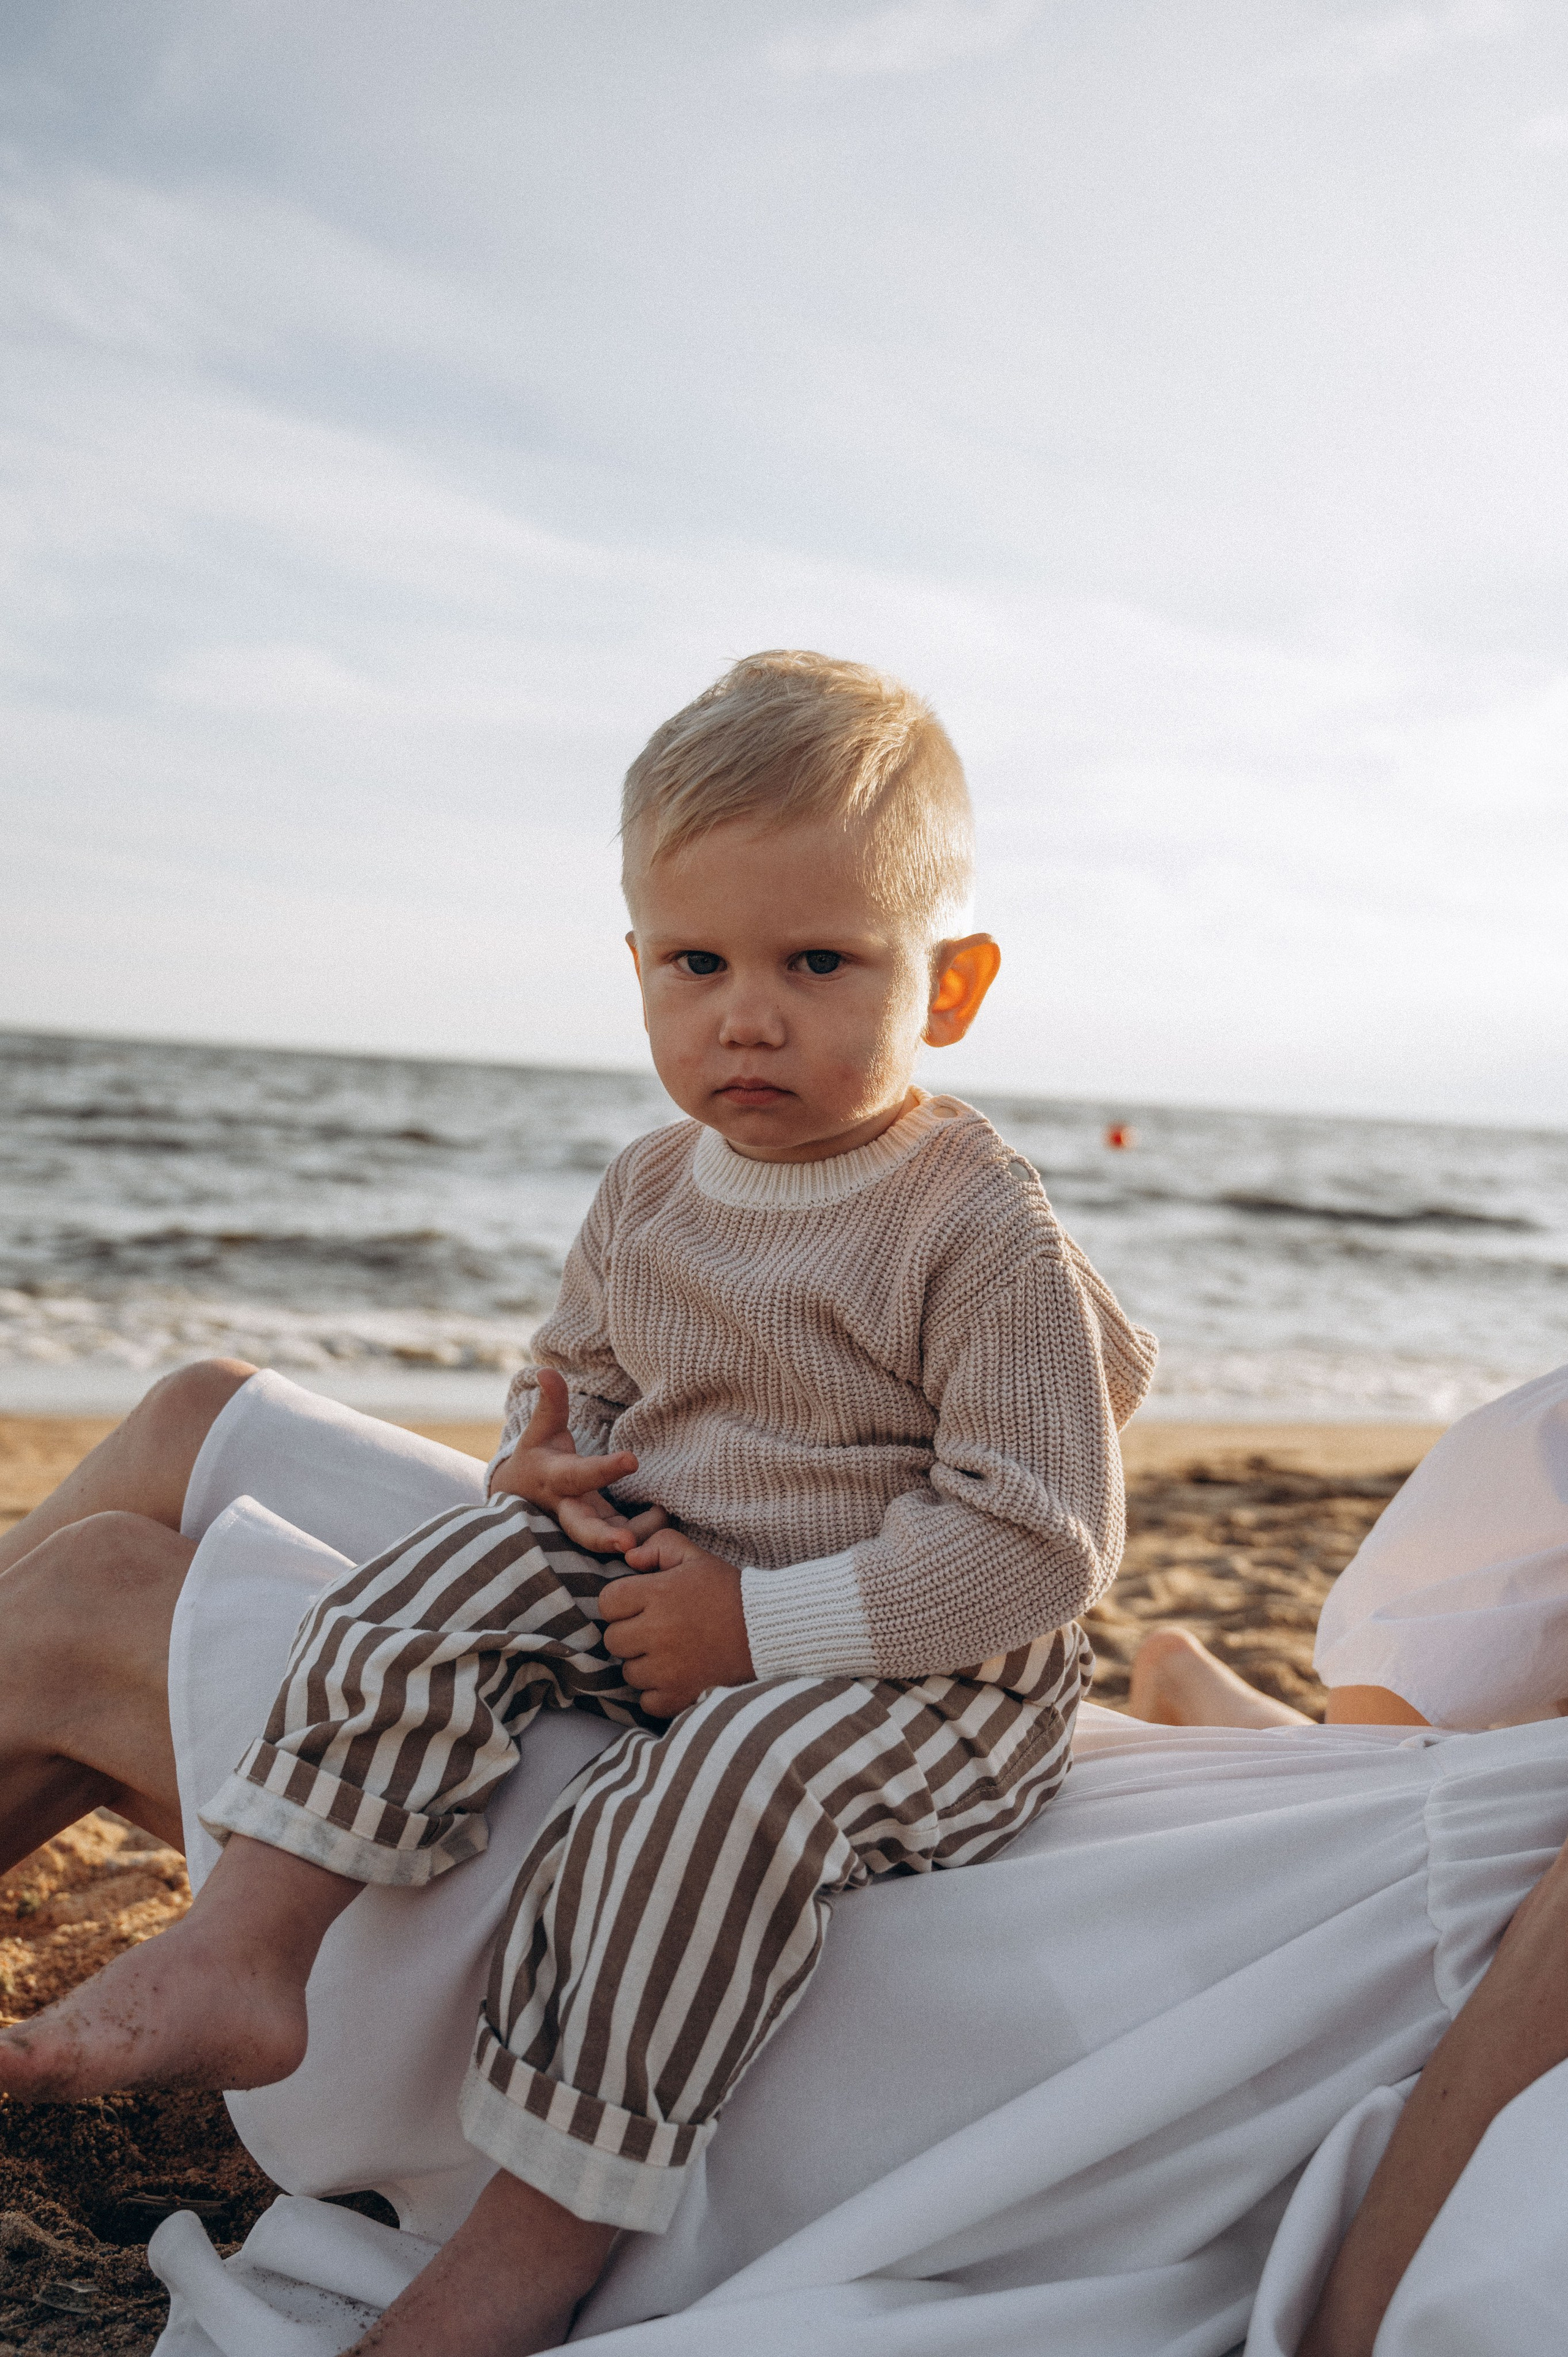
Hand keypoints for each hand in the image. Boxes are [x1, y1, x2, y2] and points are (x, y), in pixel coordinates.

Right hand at [489, 1368, 667, 1555]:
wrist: (520, 1497)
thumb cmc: (537, 1458)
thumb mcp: (540, 1430)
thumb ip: (550, 1403)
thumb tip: (546, 1370)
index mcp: (555, 1478)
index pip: (580, 1474)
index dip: (604, 1469)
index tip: (632, 1460)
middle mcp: (568, 1507)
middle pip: (583, 1528)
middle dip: (604, 1538)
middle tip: (628, 1543)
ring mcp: (584, 1525)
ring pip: (606, 1541)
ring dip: (636, 1537)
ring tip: (664, 1524)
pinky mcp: (598, 1533)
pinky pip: (621, 1540)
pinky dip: (643, 1535)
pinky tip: (663, 1519)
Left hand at [599, 1527, 754, 1717]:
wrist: (769, 1629)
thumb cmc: (728, 1591)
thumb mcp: (695, 1558)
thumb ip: (659, 1546)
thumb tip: (629, 1559)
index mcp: (658, 1594)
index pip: (608, 1602)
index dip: (622, 1603)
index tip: (641, 1605)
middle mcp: (658, 1631)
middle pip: (613, 1640)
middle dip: (631, 1634)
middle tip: (658, 1630)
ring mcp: (667, 1668)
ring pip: (628, 1672)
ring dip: (644, 1665)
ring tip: (671, 1653)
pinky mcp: (680, 1695)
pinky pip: (646, 1701)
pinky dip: (657, 1694)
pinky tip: (676, 1677)